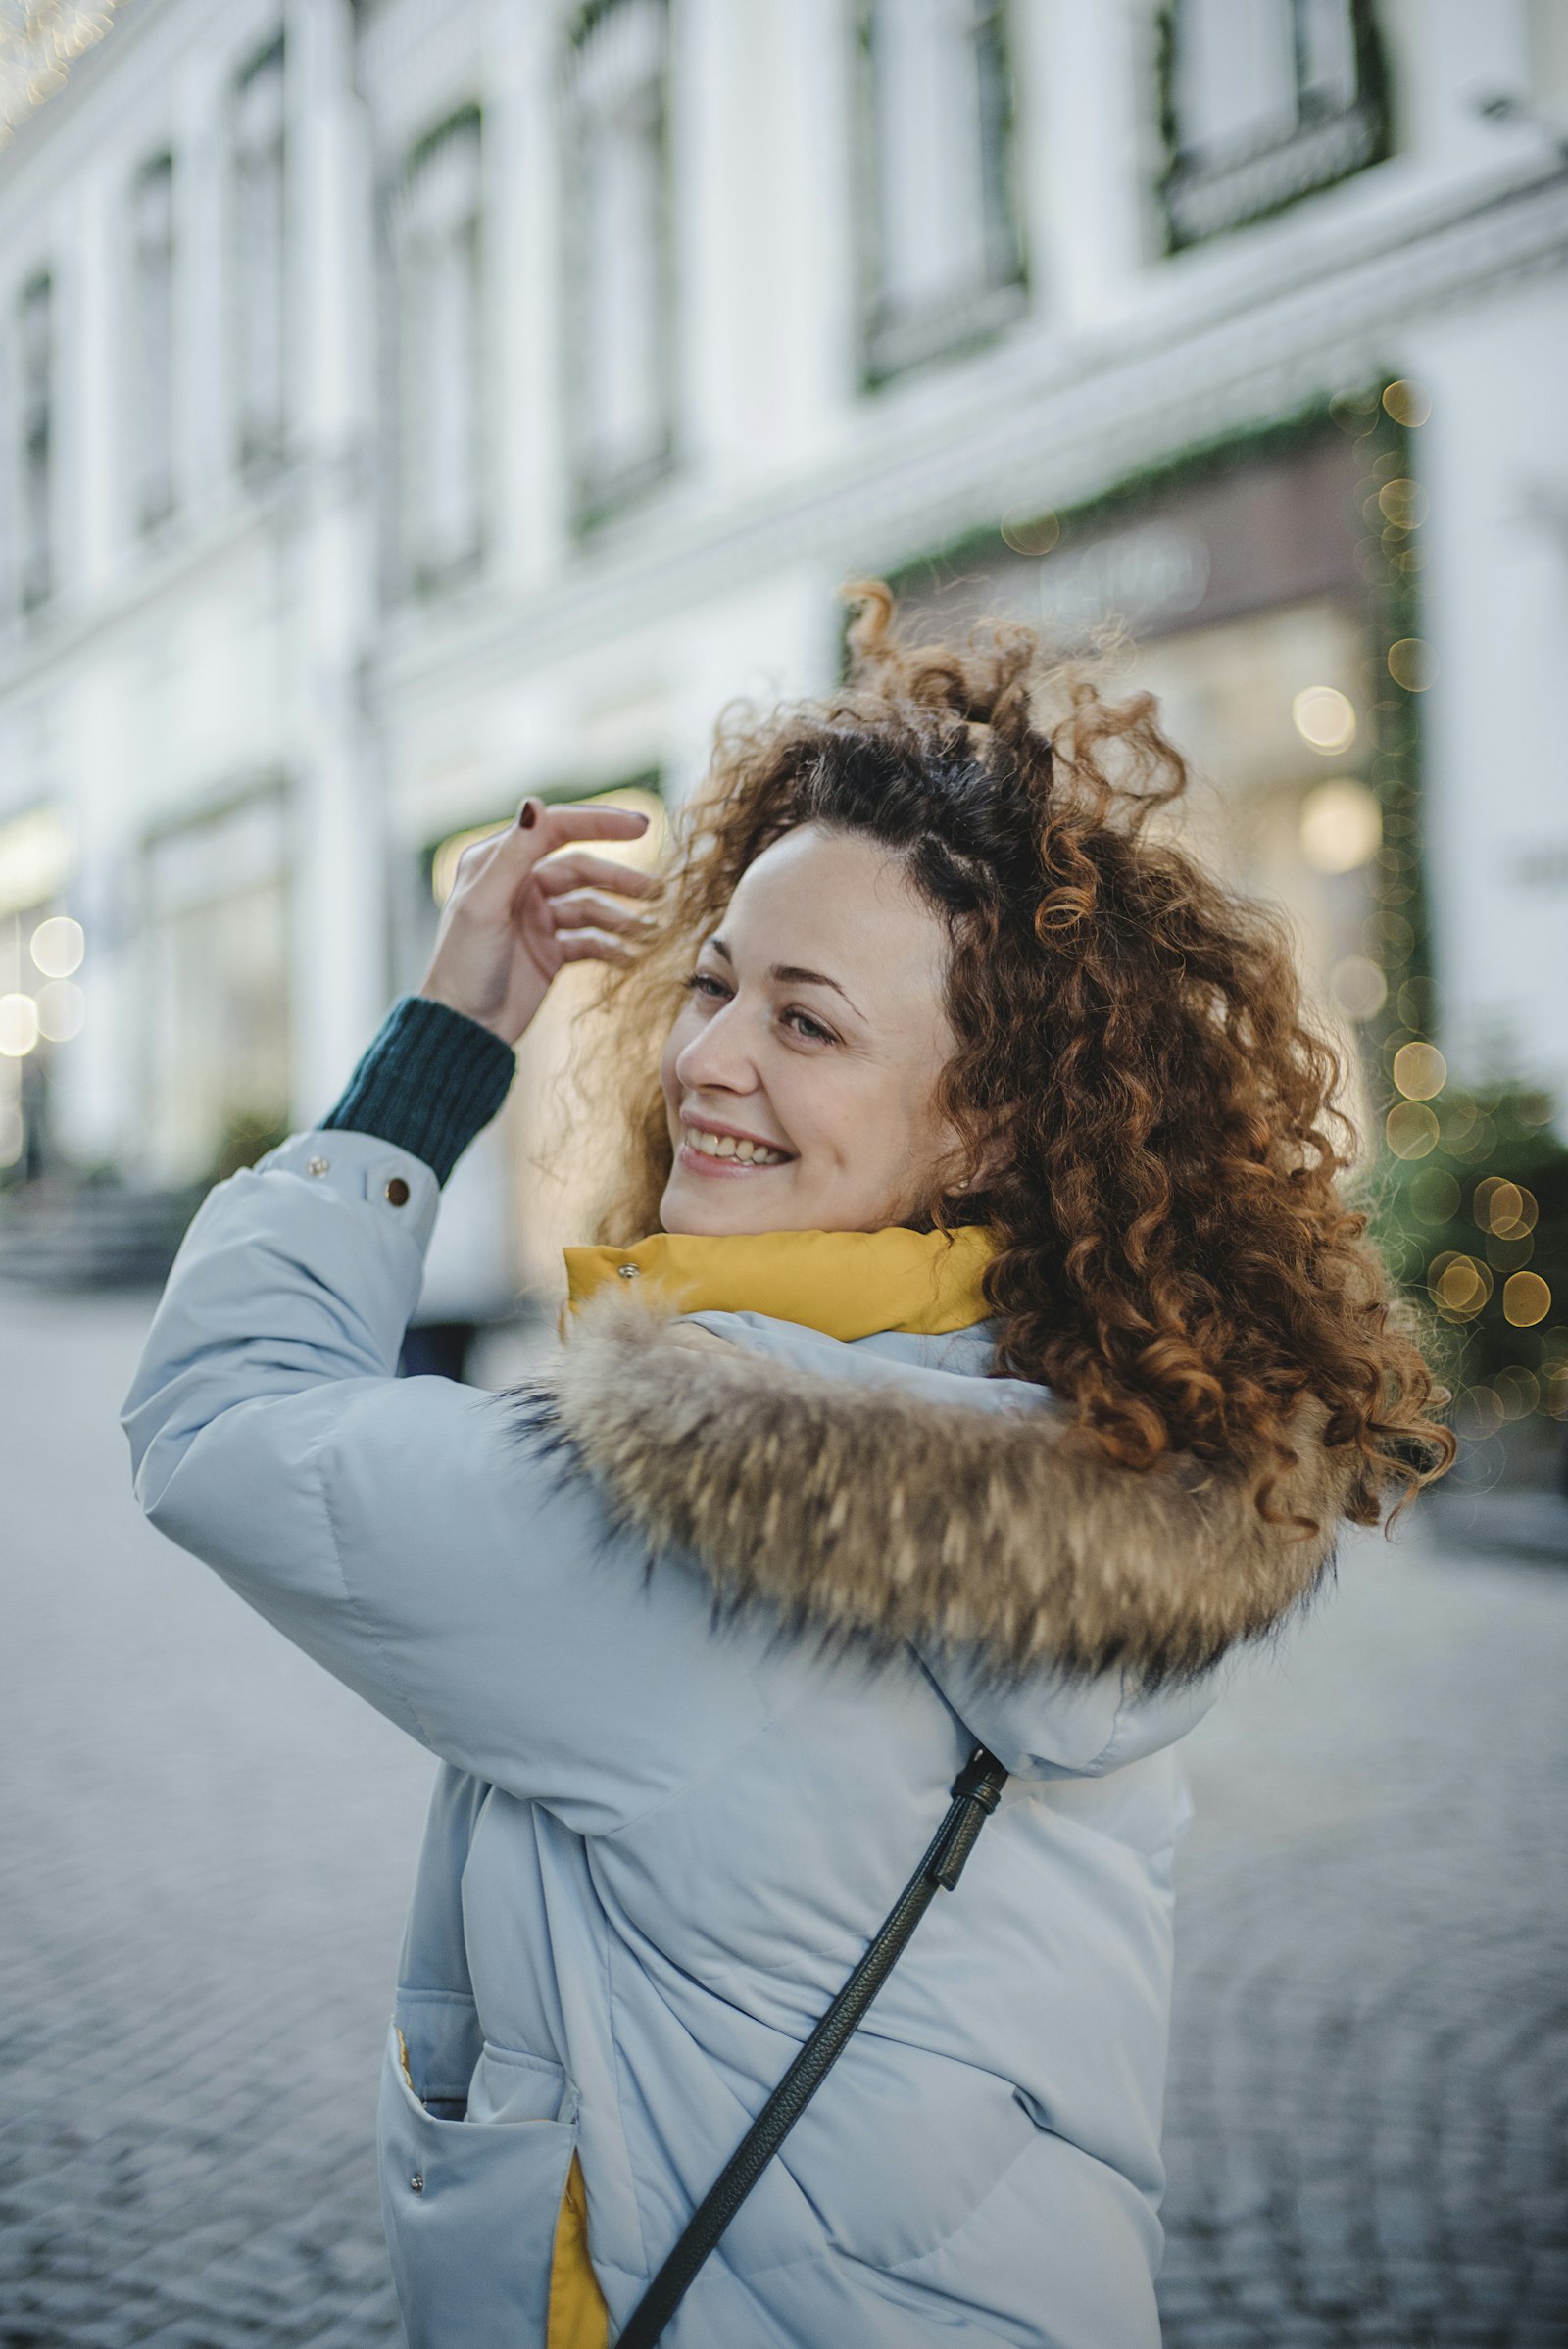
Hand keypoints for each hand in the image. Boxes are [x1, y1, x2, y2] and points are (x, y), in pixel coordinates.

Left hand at [418, 799, 657, 1045]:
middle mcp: (519, 884)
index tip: (642, 826)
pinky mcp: (550, 950)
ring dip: (622, 916)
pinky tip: (632, 958)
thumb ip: (513, 856)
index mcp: (498, 863)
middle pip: (581, 868)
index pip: (556, 829)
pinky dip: (612, 947)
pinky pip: (590, 940)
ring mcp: (537, 918)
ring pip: (590, 905)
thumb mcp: (485, 906)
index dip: (600, 824)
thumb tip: (535, 803)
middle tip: (657, 891)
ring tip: (651, 930)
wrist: (463, 1028)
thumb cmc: (463, 964)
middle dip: (619, 878)